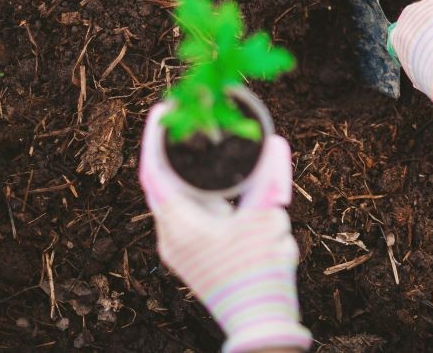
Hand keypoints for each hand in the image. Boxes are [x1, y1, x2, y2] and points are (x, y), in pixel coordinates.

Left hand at [139, 103, 311, 352]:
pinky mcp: (193, 257)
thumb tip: (277, 144)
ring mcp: (180, 250)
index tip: (162, 110)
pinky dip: (200, 195)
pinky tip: (218, 186)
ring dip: (188, 175)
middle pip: (163, 183)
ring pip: (177, 200)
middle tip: (188, 124)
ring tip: (203, 151)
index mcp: (180, 225)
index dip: (155, 138)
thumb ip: (272, 178)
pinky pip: (189, 215)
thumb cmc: (260, 274)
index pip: (155, 171)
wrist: (259, 322)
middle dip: (174, 152)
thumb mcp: (268, 219)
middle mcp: (172, 237)